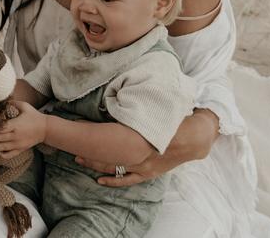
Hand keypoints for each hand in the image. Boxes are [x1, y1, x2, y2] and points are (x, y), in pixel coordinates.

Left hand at [0, 100, 46, 158]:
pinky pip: (8, 155)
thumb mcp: (25, 106)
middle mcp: (15, 136)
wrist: (46, 129)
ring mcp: (17, 144)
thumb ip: (13, 103)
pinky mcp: (20, 150)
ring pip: (0, 148)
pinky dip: (1, 153)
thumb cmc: (34, 116)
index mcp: (15, 125)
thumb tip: (2, 101)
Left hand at [75, 108, 219, 186]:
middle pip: (106, 153)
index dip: (88, 130)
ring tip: (78, 159)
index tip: (73, 123)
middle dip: (86, 149)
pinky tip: (99, 180)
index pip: (105, 135)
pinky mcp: (149, 173)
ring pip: (113, 168)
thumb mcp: (155, 103)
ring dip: (95, 163)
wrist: (199, 135)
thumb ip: (134, 99)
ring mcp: (144, 166)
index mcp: (138, 135)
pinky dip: (113, 180)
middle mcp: (139, 154)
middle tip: (69, 144)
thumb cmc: (176, 115)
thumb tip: (116, 88)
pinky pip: (128, 179)